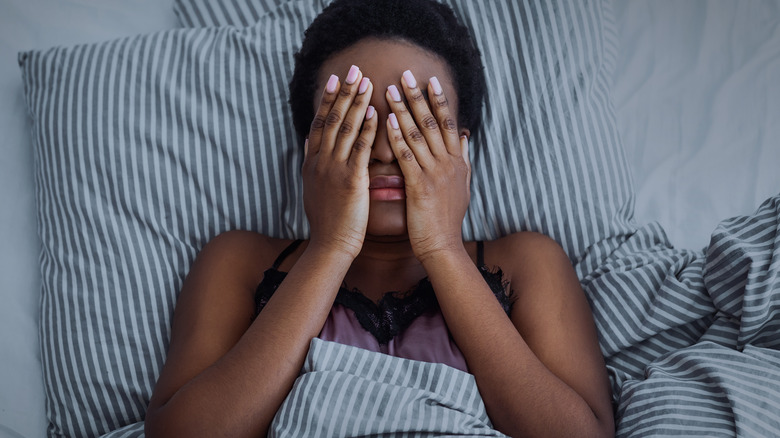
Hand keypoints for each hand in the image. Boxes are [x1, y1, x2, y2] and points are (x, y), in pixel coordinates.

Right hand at [303, 65, 376, 259]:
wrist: (329, 246)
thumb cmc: (327, 221)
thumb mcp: (312, 187)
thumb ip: (311, 162)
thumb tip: (308, 141)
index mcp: (312, 162)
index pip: (319, 122)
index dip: (328, 99)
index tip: (336, 79)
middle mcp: (320, 162)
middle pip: (332, 119)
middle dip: (344, 92)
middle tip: (354, 69)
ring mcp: (334, 170)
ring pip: (345, 129)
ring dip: (357, 103)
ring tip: (367, 82)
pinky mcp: (351, 181)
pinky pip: (360, 149)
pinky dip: (368, 129)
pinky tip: (376, 113)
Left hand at [384, 70, 470, 261]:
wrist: (443, 246)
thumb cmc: (447, 220)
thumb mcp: (462, 187)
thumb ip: (464, 160)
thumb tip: (466, 138)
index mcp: (458, 162)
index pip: (449, 124)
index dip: (440, 101)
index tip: (430, 81)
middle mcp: (449, 164)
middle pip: (434, 122)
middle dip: (418, 96)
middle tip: (406, 74)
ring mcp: (436, 174)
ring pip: (419, 134)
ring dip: (403, 110)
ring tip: (389, 90)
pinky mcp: (420, 186)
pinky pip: (407, 156)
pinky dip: (397, 137)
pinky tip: (387, 121)